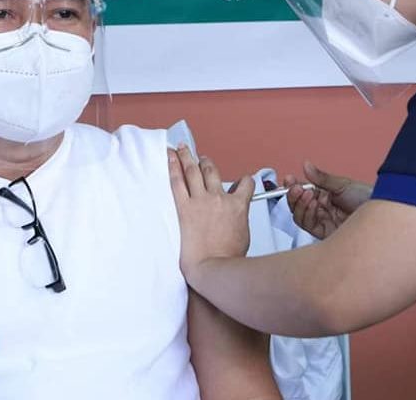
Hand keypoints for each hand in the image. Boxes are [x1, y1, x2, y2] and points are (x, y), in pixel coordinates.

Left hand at [168, 146, 254, 276]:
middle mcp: (219, 198)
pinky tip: (170, 157)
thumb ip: (240, 218)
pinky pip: (177, 182)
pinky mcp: (184, 208)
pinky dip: (173, 167)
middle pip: (213, 172)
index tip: (241, 181)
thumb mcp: (244, 234)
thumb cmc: (229, 257)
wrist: (213, 267)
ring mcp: (201, 201)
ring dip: (188, 156)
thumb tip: (236, 214)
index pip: (245, 184)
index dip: (244, 181)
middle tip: (201, 157)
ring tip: (183, 149)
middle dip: (206, 162)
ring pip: (194, 171)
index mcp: (238, 205)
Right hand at [284, 162, 372, 239]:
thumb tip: (306, 166)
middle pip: (298, 206)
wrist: (381, 212)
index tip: (289, 179)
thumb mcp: (342, 184)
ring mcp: (324, 222)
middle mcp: (322, 210)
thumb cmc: (367, 198)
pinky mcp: (326, 234)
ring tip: (308, 194)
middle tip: (295, 187)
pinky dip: (307, 214)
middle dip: (293, 196)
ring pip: (300, 217)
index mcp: (325, 197)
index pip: (302, 193)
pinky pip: (308, 226)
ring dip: (300, 204)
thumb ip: (321, 178)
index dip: (293, 187)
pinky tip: (314, 204)